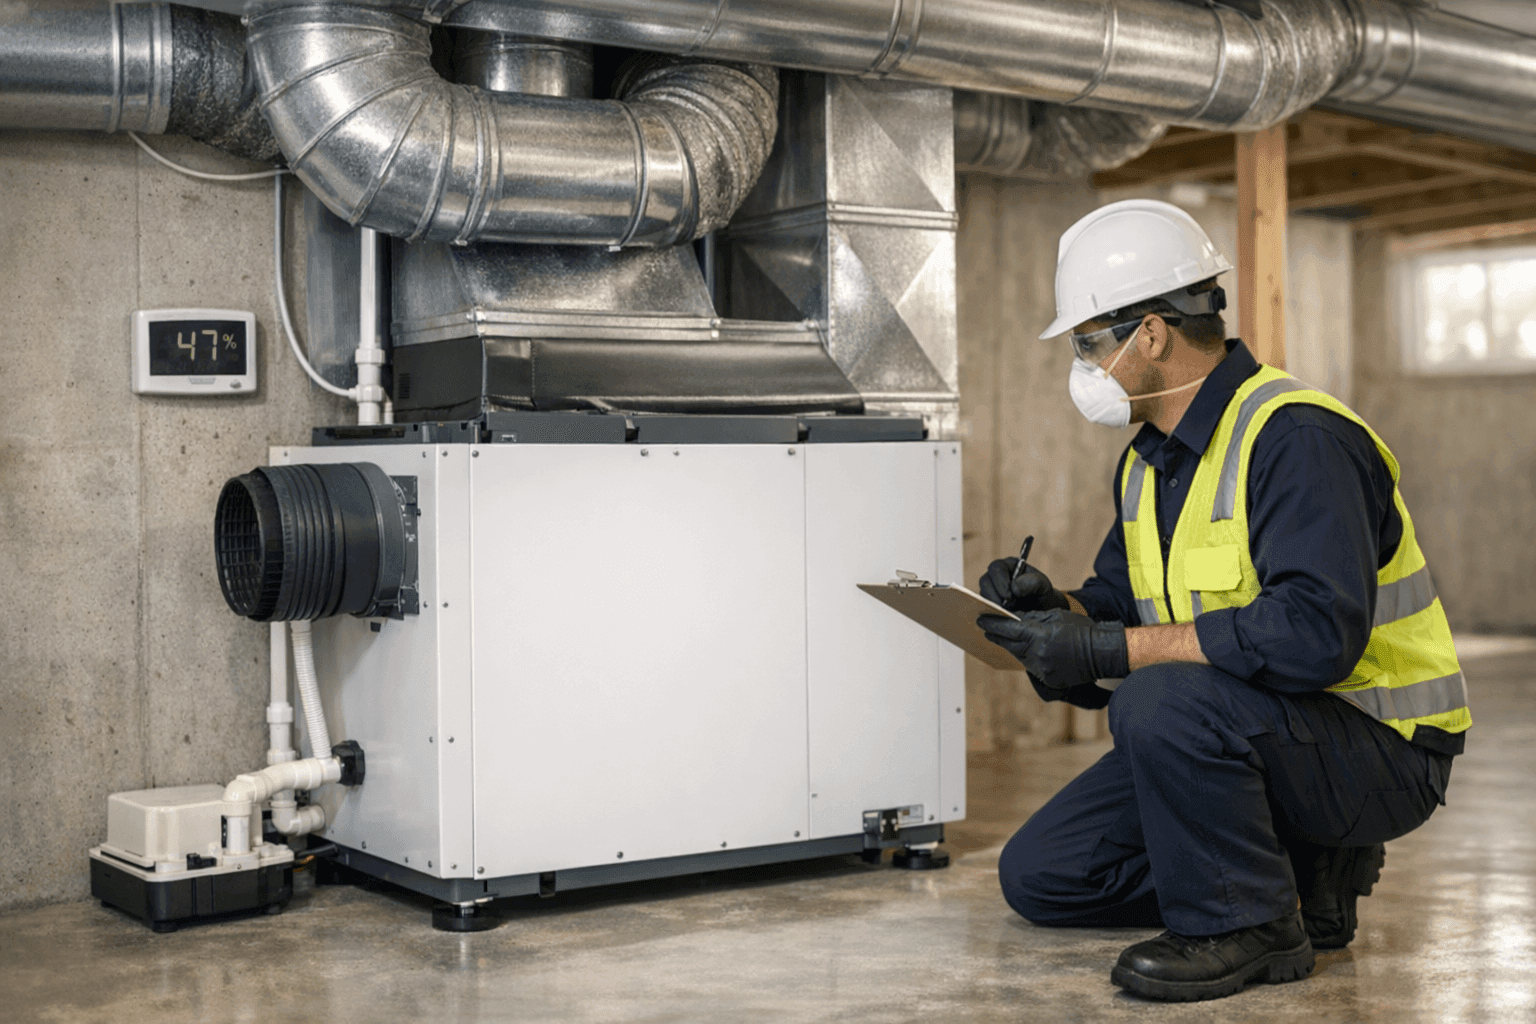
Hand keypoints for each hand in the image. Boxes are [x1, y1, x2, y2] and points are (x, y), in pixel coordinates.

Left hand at [976, 609, 1128, 690]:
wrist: (1101, 652)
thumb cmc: (1081, 629)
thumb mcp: (1055, 616)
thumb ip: (1032, 618)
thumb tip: (1014, 618)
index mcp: (1039, 636)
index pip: (1008, 630)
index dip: (992, 625)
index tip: (981, 620)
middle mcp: (1037, 654)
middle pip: (1010, 645)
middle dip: (998, 636)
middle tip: (987, 629)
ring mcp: (1042, 669)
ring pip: (1019, 657)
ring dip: (1012, 648)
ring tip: (1005, 639)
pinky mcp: (1048, 679)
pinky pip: (1032, 667)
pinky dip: (1027, 658)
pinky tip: (1027, 651)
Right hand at [979, 558, 1070, 612]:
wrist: (1043, 608)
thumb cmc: (1042, 593)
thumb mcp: (1043, 585)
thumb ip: (1032, 582)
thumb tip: (1014, 588)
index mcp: (1009, 566)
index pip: (996, 568)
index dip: (999, 581)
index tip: (1008, 596)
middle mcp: (997, 577)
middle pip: (985, 581)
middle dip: (993, 596)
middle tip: (1004, 608)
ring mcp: (992, 591)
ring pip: (983, 596)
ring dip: (992, 606)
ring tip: (1005, 615)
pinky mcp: (991, 604)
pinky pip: (985, 608)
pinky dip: (992, 614)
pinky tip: (1002, 619)